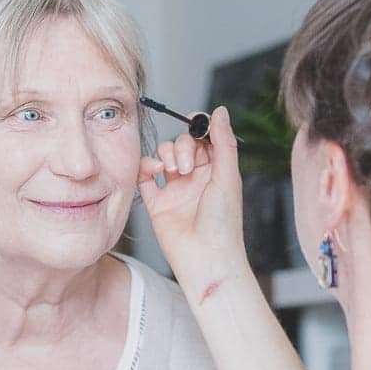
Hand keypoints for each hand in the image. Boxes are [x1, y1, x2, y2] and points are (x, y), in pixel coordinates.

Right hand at [137, 107, 250, 293]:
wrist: (206, 258)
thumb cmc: (223, 224)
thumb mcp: (227, 176)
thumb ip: (223, 142)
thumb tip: (220, 111)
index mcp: (216, 171)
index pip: (204, 138)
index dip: (198, 127)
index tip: (194, 123)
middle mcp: (195, 178)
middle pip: (181, 144)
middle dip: (182, 147)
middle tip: (187, 166)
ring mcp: (175, 190)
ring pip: (162, 157)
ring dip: (165, 156)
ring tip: (173, 173)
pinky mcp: (156, 203)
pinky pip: (144, 177)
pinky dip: (145, 168)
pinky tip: (154, 172)